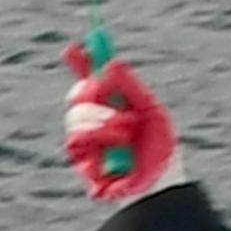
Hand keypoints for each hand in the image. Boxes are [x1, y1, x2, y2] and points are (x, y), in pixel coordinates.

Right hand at [60, 43, 180, 203]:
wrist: (157, 182)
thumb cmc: (158, 147)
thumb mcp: (148, 109)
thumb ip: (130, 86)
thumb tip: (110, 62)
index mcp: (113, 104)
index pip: (92, 78)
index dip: (81, 62)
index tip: (73, 48)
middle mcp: (96, 119)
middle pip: (77, 94)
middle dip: (92, 92)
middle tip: (107, 94)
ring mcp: (86, 139)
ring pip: (75, 116)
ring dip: (102, 121)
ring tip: (126, 133)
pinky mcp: (81, 160)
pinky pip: (75, 139)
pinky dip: (99, 139)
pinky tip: (117, 149)